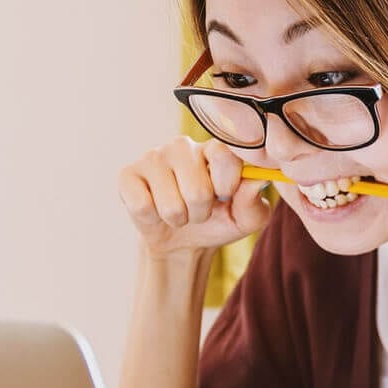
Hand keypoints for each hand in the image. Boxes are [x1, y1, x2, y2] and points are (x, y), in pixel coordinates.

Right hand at [118, 136, 270, 259]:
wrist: (183, 241)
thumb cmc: (219, 221)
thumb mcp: (246, 218)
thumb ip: (254, 200)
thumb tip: (259, 178)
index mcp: (215, 149)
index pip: (225, 155)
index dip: (227, 185)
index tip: (225, 196)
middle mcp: (183, 146)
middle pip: (197, 190)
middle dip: (201, 212)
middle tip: (199, 210)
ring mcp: (153, 157)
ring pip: (171, 204)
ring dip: (179, 219)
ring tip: (179, 212)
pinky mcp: (128, 174)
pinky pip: (142, 206)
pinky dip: (153, 219)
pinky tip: (155, 209)